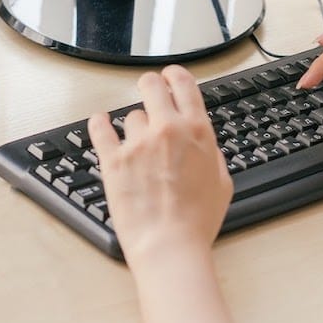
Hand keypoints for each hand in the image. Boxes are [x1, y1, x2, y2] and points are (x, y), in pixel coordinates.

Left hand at [88, 65, 232, 266]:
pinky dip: (99, 124)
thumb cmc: (197, 222)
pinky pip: (100, 129)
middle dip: (150, 86)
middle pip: (152, 85)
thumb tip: (203, 143)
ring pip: (131, 115)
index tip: (170, 77)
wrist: (169, 246)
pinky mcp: (113, 160)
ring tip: (137, 144)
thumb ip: (212, 154)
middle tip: (148, 93)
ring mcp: (138, 144)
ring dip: (135, 126)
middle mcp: (167, 130)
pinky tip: (100, 123)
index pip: (184, 84)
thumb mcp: (222, 183)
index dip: (175, 75)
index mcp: (198, 132)